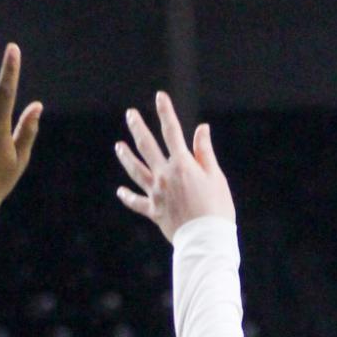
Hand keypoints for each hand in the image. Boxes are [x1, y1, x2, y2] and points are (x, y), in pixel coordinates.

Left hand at [115, 94, 234, 241]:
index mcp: (182, 164)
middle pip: (147, 147)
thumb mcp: (215, 177)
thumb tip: (201, 129)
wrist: (206, 240)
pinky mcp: (154, 211)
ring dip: (126, 157)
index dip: (165, 112)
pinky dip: (128, 196)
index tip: (160, 96)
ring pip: (136, 171)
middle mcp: (165, 176)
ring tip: (119, 146)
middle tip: (130, 114)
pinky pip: (137, 202)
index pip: (172, 131)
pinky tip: (120, 191)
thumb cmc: (217, 208)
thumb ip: (205, 152)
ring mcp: (157, 193)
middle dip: (138, 128)